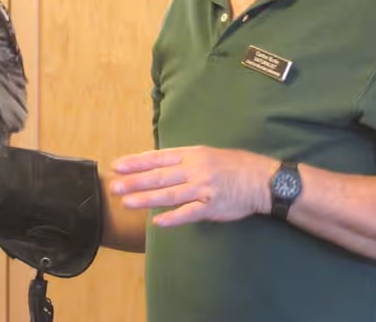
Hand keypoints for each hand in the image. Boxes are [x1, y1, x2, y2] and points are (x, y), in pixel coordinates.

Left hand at [110, 146, 278, 226]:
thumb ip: (184, 160)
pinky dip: (174, 218)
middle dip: (134, 181)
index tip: (118, 165)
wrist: (261, 179)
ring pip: (169, 194)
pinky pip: (190, 213)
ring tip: (127, 203)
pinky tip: (159, 222)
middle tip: (114, 186)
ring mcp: (203, 188)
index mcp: (192, 154)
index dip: (137, 162)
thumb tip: (159, 164)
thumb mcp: (207, 154)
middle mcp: (195, 169)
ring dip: (146, 199)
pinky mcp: (212, 206)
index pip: (158, 157)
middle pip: (159, 176)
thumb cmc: (233, 166)